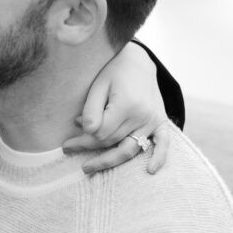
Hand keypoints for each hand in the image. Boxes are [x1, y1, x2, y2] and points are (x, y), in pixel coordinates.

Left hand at [62, 42, 171, 174]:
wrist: (138, 61)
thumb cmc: (113, 72)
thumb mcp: (97, 86)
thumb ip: (91, 110)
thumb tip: (86, 132)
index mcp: (126, 105)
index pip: (100, 133)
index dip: (82, 139)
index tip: (68, 140)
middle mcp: (142, 115)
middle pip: (112, 142)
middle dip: (88, 147)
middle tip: (68, 150)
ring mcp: (153, 120)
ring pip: (129, 148)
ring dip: (108, 160)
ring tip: (88, 168)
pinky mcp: (161, 122)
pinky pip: (163, 143)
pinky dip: (159, 158)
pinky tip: (150, 170)